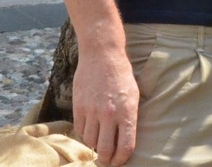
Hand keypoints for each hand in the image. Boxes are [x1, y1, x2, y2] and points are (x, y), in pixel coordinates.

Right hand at [73, 45, 139, 165]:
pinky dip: (84, 134)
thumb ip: (129, 118)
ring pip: (90, 142)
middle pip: (105, 150)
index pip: (125, 147)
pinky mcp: (78, 106)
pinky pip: (79, 130)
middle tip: (106, 160)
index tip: (120, 162)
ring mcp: (92, 111)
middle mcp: (109, 114)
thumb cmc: (121, 75)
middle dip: (106, 160)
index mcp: (127, 112)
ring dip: (94, 146)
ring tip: (98, 143)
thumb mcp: (133, 95)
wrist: (102, 55)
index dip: (122, 160)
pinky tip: (90, 130)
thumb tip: (125, 140)